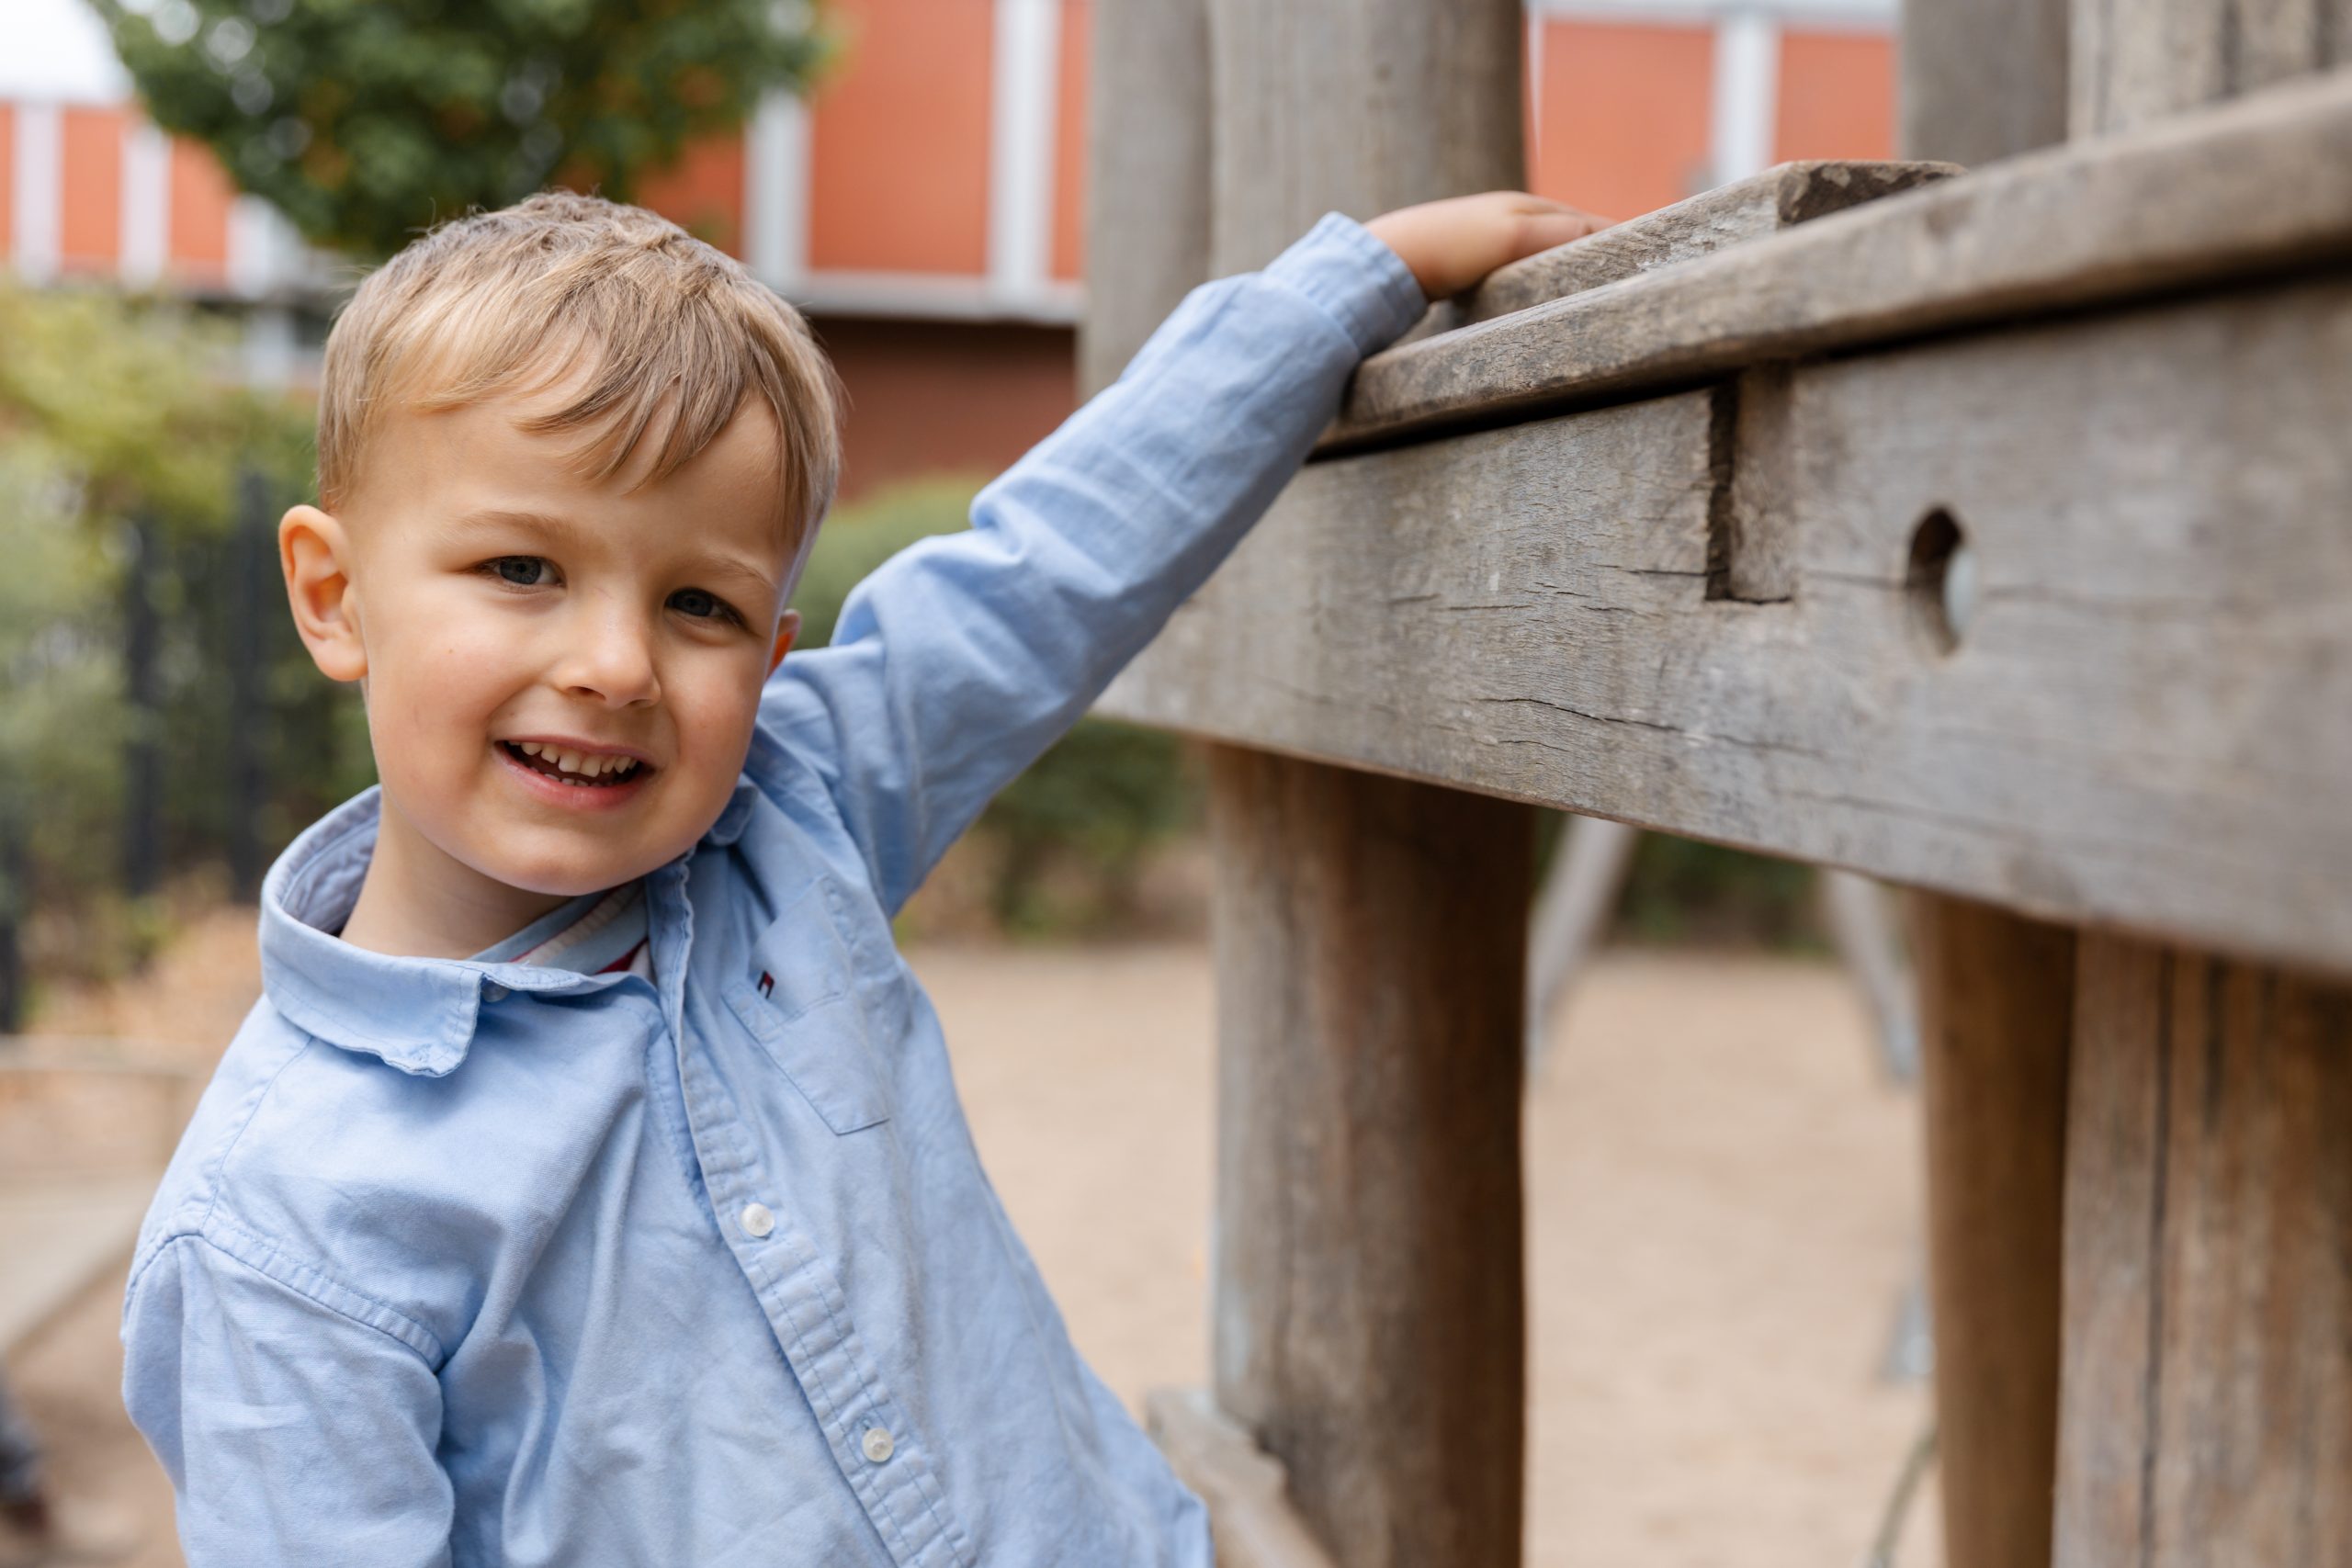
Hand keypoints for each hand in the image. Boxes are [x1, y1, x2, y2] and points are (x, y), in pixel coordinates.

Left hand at [1365, 192, 1611, 301]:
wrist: (1384, 263)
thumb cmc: (1448, 246)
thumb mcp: (1512, 236)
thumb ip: (1560, 233)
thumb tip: (1606, 237)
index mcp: (1526, 207)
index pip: (1589, 224)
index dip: (1620, 240)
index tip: (1652, 262)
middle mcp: (1509, 219)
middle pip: (1568, 239)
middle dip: (1599, 256)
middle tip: (1632, 283)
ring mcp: (1487, 244)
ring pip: (1543, 259)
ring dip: (1568, 273)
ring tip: (1596, 298)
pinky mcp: (1467, 270)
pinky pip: (1517, 277)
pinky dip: (1538, 287)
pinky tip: (1539, 307)